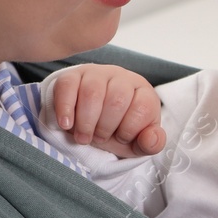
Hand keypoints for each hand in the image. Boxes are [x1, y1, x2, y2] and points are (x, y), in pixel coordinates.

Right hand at [47, 64, 164, 156]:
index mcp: (144, 92)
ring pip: (92, 93)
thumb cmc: (118, 131)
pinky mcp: (73, 75)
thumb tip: (152, 138)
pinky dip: (65, 109)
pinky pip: (67, 86)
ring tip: (83, 137)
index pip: (143, 108)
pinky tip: (67, 124)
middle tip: (98, 138)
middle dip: (105, 127)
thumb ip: (151, 143)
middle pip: (116, 100)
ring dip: (86, 122)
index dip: (129, 130)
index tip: (120, 138)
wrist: (92, 123)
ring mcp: (97, 73)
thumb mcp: (137, 143)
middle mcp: (122, 78)